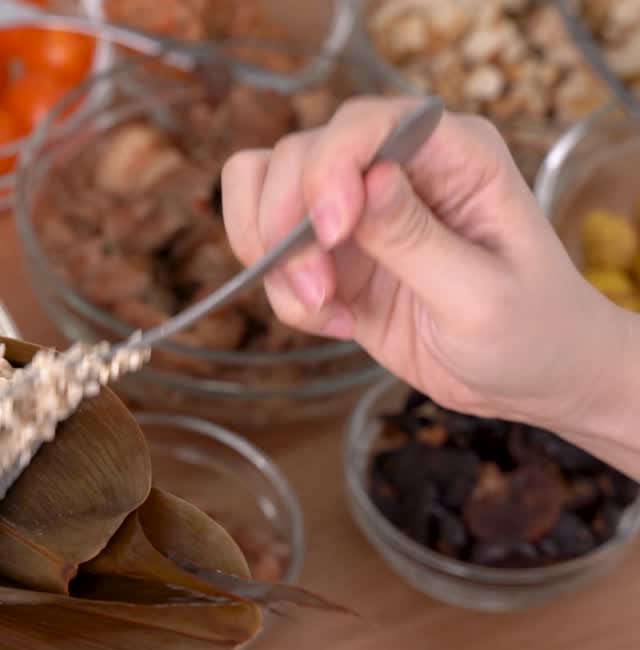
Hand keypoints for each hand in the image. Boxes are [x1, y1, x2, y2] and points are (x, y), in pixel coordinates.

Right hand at [220, 96, 634, 432]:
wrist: (529, 378)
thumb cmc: (531, 329)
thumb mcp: (481, 294)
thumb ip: (419, 238)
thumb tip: (372, 178)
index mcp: (451, 152)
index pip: (362, 124)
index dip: (329, 167)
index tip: (332, 232)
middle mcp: (395, 166)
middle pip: (296, 154)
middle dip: (287, 224)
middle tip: (318, 291)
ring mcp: (356, 209)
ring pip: (264, 193)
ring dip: (272, 255)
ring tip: (318, 306)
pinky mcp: (332, 254)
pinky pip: (270, 255)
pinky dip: (283, 293)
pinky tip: (335, 324)